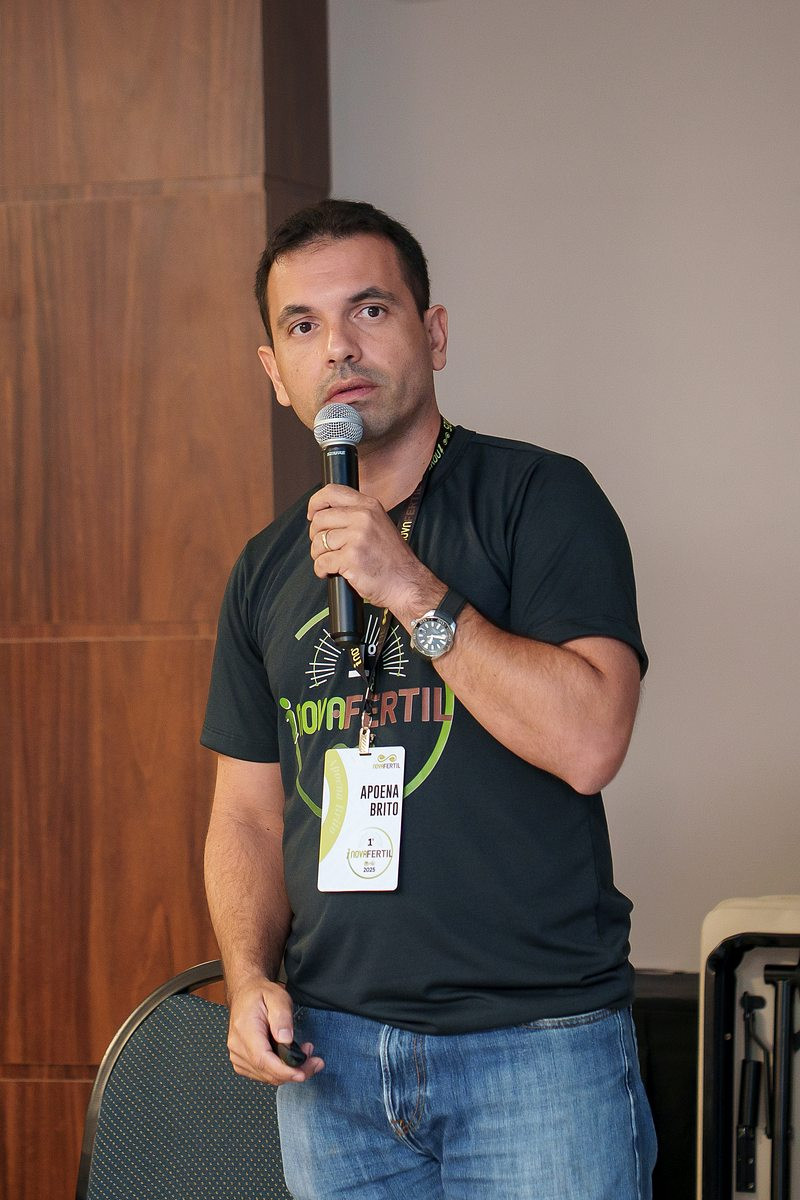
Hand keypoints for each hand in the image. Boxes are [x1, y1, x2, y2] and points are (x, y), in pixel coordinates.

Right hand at [226, 976, 323, 1085]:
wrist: (245, 994)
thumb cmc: (260, 994)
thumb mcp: (277, 997)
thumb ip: (282, 1017)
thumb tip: (286, 1040)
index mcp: (244, 1030)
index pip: (263, 1060)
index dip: (284, 1071)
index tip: (303, 1072)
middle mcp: (238, 1047)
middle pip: (267, 1072)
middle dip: (294, 1072)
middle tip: (315, 1061)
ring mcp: (237, 1056)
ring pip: (266, 1077)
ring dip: (288, 1072)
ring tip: (304, 1053)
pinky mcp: (242, 1061)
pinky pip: (262, 1075)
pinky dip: (279, 1071)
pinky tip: (290, 1059)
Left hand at [307, 484, 440, 620]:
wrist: (406, 583)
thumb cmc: (392, 559)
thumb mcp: (379, 525)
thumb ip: (356, 515)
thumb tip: (325, 514)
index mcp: (369, 506)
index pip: (332, 492)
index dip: (315, 503)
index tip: (312, 515)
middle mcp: (363, 517)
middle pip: (320, 519)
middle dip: (316, 536)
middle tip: (325, 547)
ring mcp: (357, 537)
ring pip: (319, 542)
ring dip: (319, 555)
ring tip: (331, 562)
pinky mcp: (350, 558)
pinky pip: (321, 562)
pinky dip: (321, 570)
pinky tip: (331, 573)